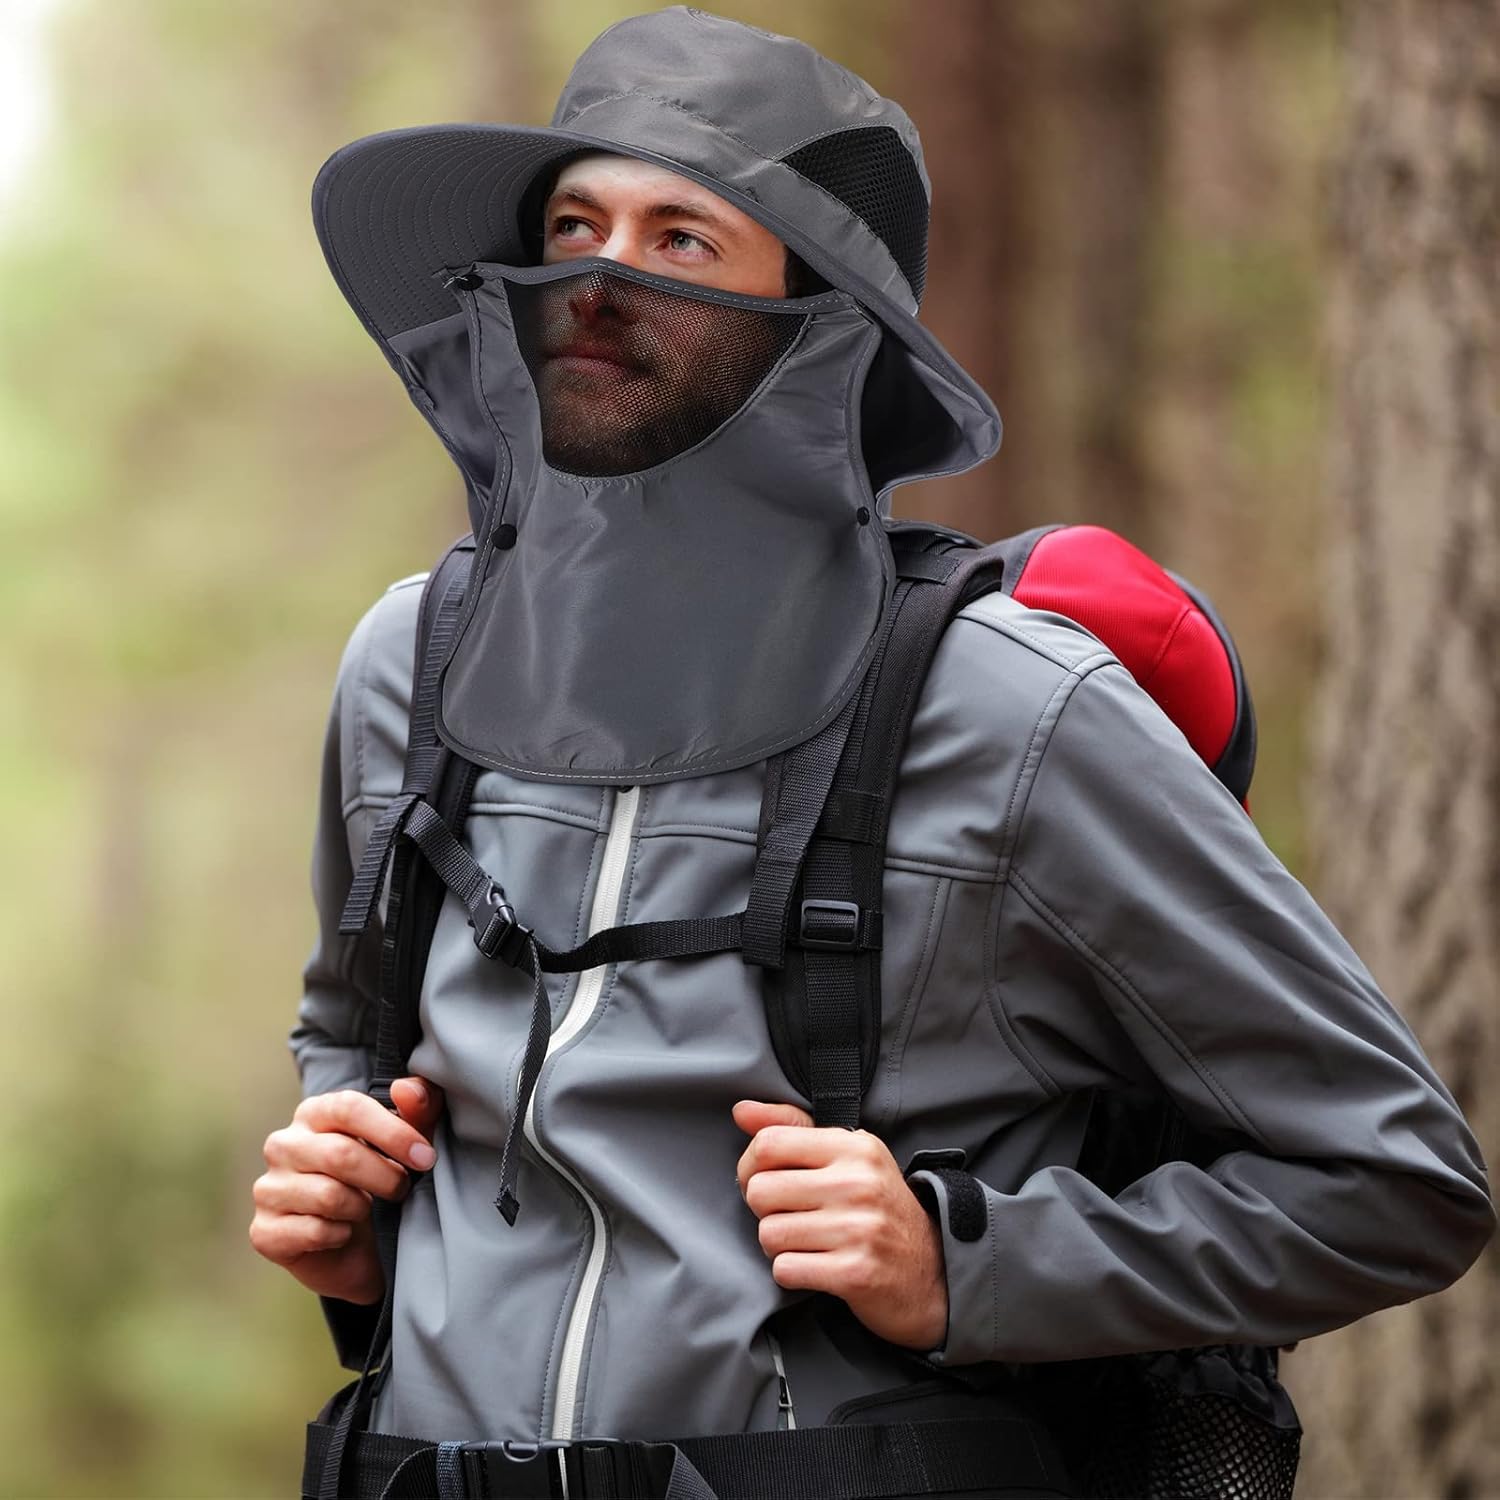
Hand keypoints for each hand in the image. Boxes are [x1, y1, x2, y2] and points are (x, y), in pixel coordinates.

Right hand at [249, 1077, 444, 1304]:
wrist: (357, 1250)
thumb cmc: (381, 1183)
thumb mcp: (407, 1145)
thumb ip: (418, 1110)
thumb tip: (406, 1089)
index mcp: (315, 1112)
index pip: (349, 1107)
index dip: (393, 1132)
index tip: (425, 1157)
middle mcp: (283, 1144)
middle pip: (340, 1154)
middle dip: (386, 1177)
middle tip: (402, 1190)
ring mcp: (268, 1188)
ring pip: (328, 1195)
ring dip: (361, 1208)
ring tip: (366, 1209)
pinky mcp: (264, 1231)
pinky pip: (314, 1231)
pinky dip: (341, 1235)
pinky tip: (343, 1233)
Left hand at [733, 1100, 947, 1350]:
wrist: (930, 1272)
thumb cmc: (878, 1209)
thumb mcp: (847, 1158)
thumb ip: (793, 1129)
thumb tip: (741, 1111)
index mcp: (854, 1147)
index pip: (769, 1144)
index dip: (750, 1166)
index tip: (762, 1180)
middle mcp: (857, 1183)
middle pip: (760, 1190)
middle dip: (765, 1210)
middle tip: (790, 1216)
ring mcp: (858, 1229)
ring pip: (769, 1234)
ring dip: (779, 1245)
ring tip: (807, 1242)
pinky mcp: (855, 1273)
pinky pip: (785, 1269)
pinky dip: (792, 1272)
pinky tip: (817, 1266)